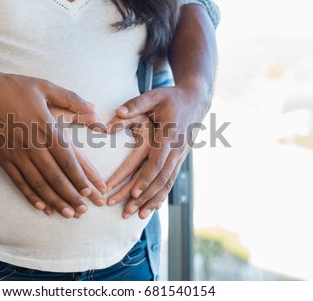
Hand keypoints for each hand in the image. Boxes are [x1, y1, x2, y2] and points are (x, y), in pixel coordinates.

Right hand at [0, 71, 105, 217]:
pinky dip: (31, 196)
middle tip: (83, 211)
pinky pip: (18, 182)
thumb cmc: (11, 87)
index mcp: (46, 127)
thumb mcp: (44, 86)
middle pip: (55, 176)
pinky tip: (42, 207)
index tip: (90, 191)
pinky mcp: (2, 158)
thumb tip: (93, 107)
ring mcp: (16, 153)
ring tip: (68, 214)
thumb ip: (71, 98)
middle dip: (71, 196)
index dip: (79, 177)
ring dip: (54, 201)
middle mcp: (32, 144)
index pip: (68, 159)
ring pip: (38, 183)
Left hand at [106, 86, 208, 218]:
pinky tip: (153, 208)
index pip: (157, 163)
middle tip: (128, 211)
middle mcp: (176, 150)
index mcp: (169, 136)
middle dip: (145, 197)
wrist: (196, 100)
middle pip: (161, 179)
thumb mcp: (154, 96)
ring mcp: (180, 156)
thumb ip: (135, 104)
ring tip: (138, 216)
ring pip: (167, 184)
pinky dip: (161, 196)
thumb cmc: (171, 98)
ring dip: (153, 201)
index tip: (133, 193)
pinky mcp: (179, 159)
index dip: (146, 179)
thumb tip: (117, 113)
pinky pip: (171, 181)